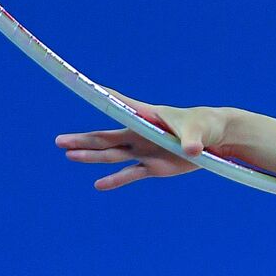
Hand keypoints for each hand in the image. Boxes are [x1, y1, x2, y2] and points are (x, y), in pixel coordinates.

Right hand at [54, 87, 227, 190]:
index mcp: (148, 116)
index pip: (120, 106)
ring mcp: (145, 150)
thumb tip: (191, 149)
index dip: (101, 99)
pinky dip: (115, 180)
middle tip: (59, 141)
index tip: (80, 90)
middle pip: (107, 136)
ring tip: (68, 156)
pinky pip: (130, 174)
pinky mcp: (154, 166)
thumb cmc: (206, 125)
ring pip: (112, 154)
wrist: (216, 138)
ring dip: (91, 156)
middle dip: (83, 138)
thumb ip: (191, 140)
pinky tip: (98, 185)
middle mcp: (141, 133)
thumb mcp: (198, 131)